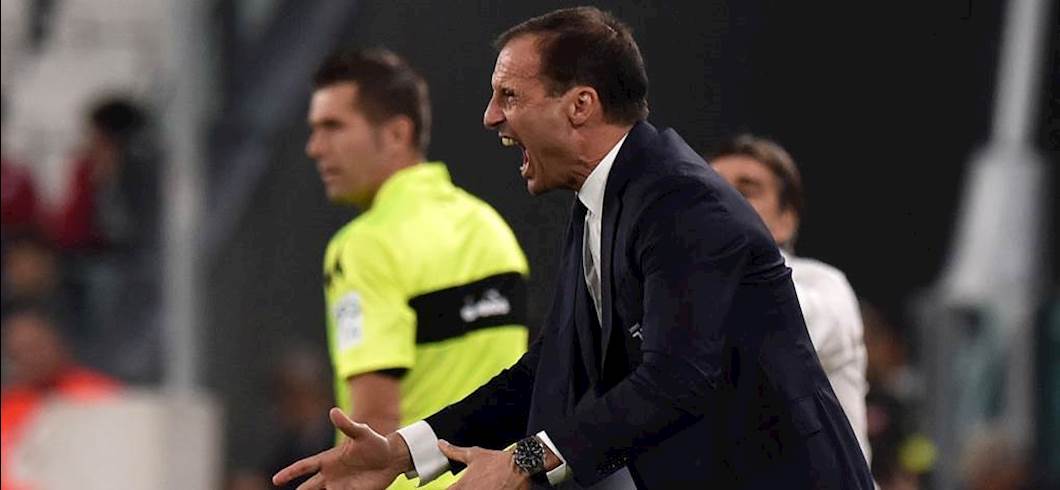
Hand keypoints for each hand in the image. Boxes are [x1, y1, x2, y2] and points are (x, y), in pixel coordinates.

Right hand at [272, 407, 410, 489]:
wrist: (392, 458)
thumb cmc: (376, 443)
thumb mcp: (362, 433)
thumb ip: (348, 425)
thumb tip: (333, 411)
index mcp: (329, 460)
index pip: (304, 466)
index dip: (290, 473)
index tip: (276, 480)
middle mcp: (331, 475)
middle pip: (309, 487)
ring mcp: (340, 486)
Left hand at [438, 440, 529, 489]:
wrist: (520, 467)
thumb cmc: (497, 461)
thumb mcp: (474, 454)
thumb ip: (454, 452)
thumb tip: (441, 444)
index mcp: (461, 486)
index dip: (452, 488)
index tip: (456, 486)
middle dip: (464, 489)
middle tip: (474, 484)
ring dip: (475, 489)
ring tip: (485, 485)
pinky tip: (491, 487)